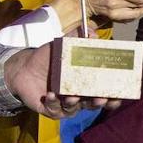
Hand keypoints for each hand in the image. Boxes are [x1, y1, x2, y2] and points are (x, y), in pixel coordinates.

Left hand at [4, 44, 122, 117]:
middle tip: (101, 98)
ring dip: (74, 103)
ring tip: (72, 97)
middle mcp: (78, 97)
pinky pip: (54, 110)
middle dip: (98, 103)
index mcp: (85, 84)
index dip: (113, 97)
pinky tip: (51, 95)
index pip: (104, 94)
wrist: (24, 67)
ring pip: (73, 109)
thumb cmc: (48, 58)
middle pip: (92, 104)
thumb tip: (92, 33)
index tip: (118, 95)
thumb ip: (77, 38)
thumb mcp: (62, 46)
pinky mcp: (50, 109)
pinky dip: (53, 103)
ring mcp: (64, 105)